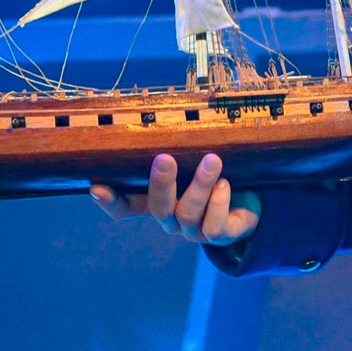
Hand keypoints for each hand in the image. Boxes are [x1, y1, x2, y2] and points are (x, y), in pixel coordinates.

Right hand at [90, 152, 261, 245]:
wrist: (254, 194)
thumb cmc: (217, 171)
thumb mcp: (193, 158)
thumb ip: (177, 147)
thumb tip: (162, 115)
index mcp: (157, 200)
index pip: (125, 208)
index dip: (110, 201)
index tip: (97, 186)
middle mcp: (172, 218)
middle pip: (158, 208)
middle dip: (161, 184)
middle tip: (165, 159)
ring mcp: (195, 230)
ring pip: (188, 213)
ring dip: (199, 186)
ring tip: (212, 161)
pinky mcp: (221, 235)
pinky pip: (215, 227)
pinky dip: (219, 204)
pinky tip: (225, 185)